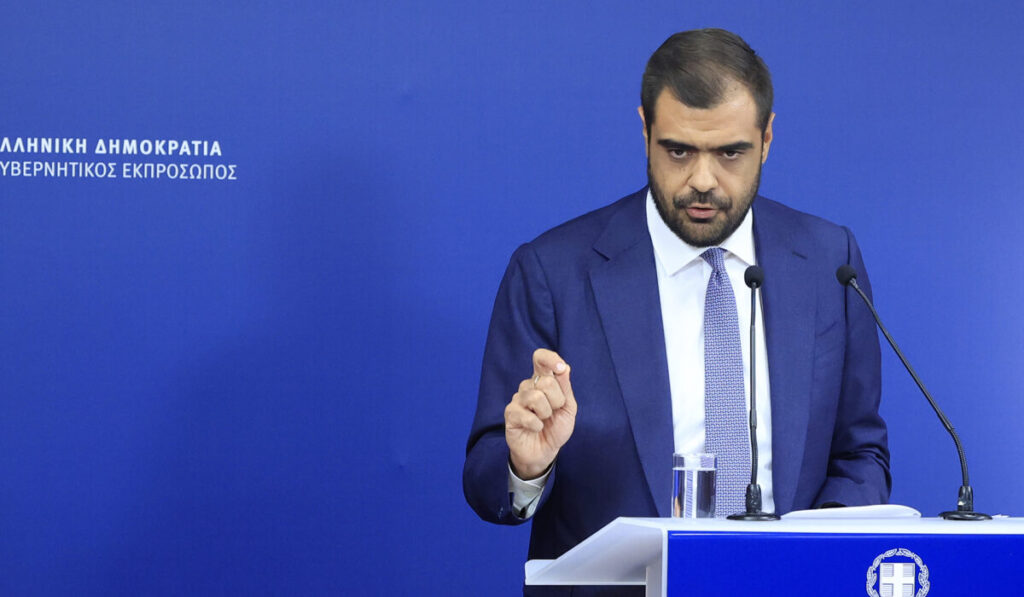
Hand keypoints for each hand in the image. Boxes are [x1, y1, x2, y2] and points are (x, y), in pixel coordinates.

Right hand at [504, 349, 576, 479]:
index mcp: (542, 380)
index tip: (560, 368)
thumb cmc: (556, 427)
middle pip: (545, 381)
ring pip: (536, 397)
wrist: (545, 451)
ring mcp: (517, 399)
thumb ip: (565, 388)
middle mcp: (528, 386)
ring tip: (544, 420)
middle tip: (554, 412)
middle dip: (557, 400)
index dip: (550, 359)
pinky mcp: (510, 414)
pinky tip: (536, 428)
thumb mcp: (568, 408)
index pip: (540, 358)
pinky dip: (537, 425)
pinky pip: (527, 415)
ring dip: (546, 413)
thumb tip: (564, 367)